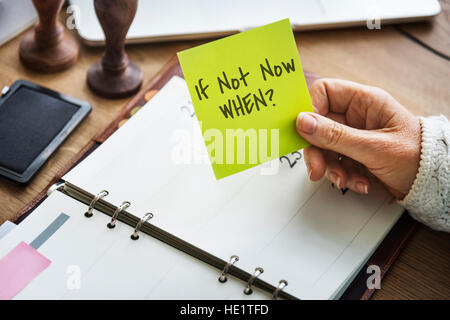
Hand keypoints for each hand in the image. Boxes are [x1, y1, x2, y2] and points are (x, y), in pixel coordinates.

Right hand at [296, 79, 420, 198]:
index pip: (324, 92)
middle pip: (318, 125)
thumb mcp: (374, 147)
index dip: (310, 109)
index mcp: (364, 101)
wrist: (431, 182)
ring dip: (330, 167)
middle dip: (317, 150)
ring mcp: (354, 135)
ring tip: (345, 180)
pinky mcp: (353, 154)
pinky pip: (335, 161)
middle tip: (317, 169)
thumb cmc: (417, 156)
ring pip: (324, 146)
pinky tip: (358, 182)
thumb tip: (303, 122)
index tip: (304, 131)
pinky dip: (342, 175)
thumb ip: (335, 135)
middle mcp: (356, 116)